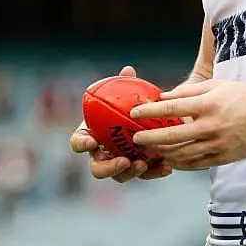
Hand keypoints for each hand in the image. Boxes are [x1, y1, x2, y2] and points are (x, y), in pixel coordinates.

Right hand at [68, 65, 172, 182]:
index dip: (81, 143)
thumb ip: (124, 85)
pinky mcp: (138, 171)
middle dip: (108, 167)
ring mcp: (119, 166)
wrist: (146, 118)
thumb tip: (128, 70)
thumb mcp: (124, 93)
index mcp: (91, 136)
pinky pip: (145, 175)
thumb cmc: (126, 103)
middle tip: (123, 161)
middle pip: (97, 168)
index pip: (79, 142)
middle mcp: (101, 155)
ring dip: (131, 172)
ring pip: (121, 176)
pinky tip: (167, 166)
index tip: (91, 141)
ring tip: (143, 164)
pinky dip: (155, 171)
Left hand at [131, 79, 245, 169]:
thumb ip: (189, 92)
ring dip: (163, 153)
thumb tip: (164, 97)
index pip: (171, 109)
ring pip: (182, 154)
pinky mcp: (223, 158)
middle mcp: (211, 126)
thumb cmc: (243, 96)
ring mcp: (217, 144)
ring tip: (151, 150)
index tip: (134, 113)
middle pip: (173, 135)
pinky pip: (196, 164)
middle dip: (150, 138)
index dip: (150, 111)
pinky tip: (170, 160)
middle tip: (136, 139)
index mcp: (207, 105)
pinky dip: (180, 164)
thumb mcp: (215, 85)